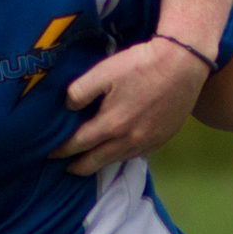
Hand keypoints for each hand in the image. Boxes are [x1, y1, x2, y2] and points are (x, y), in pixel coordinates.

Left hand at [51, 37, 209, 174]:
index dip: (62, 150)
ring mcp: (148, 142)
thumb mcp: (103, 71)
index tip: (50, 153)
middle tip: (67, 168)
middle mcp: (129, 140)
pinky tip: (118, 152)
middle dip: (79, 166)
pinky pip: (137, 155)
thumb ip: (80, 91)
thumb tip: (68, 108)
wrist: (183, 65)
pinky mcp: (162, 139)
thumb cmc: (140, 65)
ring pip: (118, 160)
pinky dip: (123, 156)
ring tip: (89, 162)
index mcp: (111, 125)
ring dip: (101, 163)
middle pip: (97, 161)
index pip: (78, 144)